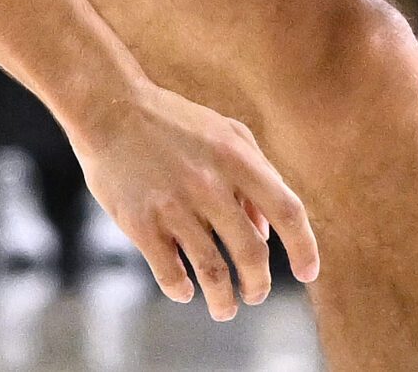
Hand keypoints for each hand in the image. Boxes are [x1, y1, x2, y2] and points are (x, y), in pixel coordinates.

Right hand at [66, 78, 319, 320]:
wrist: (109, 107)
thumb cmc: (173, 121)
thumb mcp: (226, 132)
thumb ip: (257, 174)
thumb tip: (268, 233)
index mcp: (236, 159)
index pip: (287, 211)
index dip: (304, 248)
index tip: (308, 274)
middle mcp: (210, 184)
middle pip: (251, 252)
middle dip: (259, 284)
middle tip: (254, 295)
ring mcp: (174, 206)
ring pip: (213, 272)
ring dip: (224, 300)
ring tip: (225, 309)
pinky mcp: (140, 222)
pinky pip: (169, 272)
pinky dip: (181, 289)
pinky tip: (185, 290)